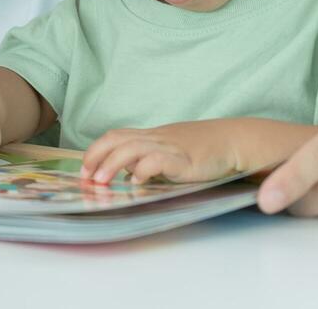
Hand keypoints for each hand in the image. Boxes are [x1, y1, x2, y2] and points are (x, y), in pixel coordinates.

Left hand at [80, 120, 240, 184]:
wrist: (232, 140)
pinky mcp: (183, 159)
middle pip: (117, 139)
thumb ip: (148, 159)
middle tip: (86, 177)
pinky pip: (157, 160)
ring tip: (102, 182)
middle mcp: (156, 138)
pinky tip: (136, 181)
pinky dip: (143, 170)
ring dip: (111, 164)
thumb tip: (126, 173)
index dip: (96, 150)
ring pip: (131, 149)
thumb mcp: (170, 151)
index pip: (115, 136)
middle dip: (96, 156)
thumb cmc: (202, 148)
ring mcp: (169, 147)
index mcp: (150, 136)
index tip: (85, 168)